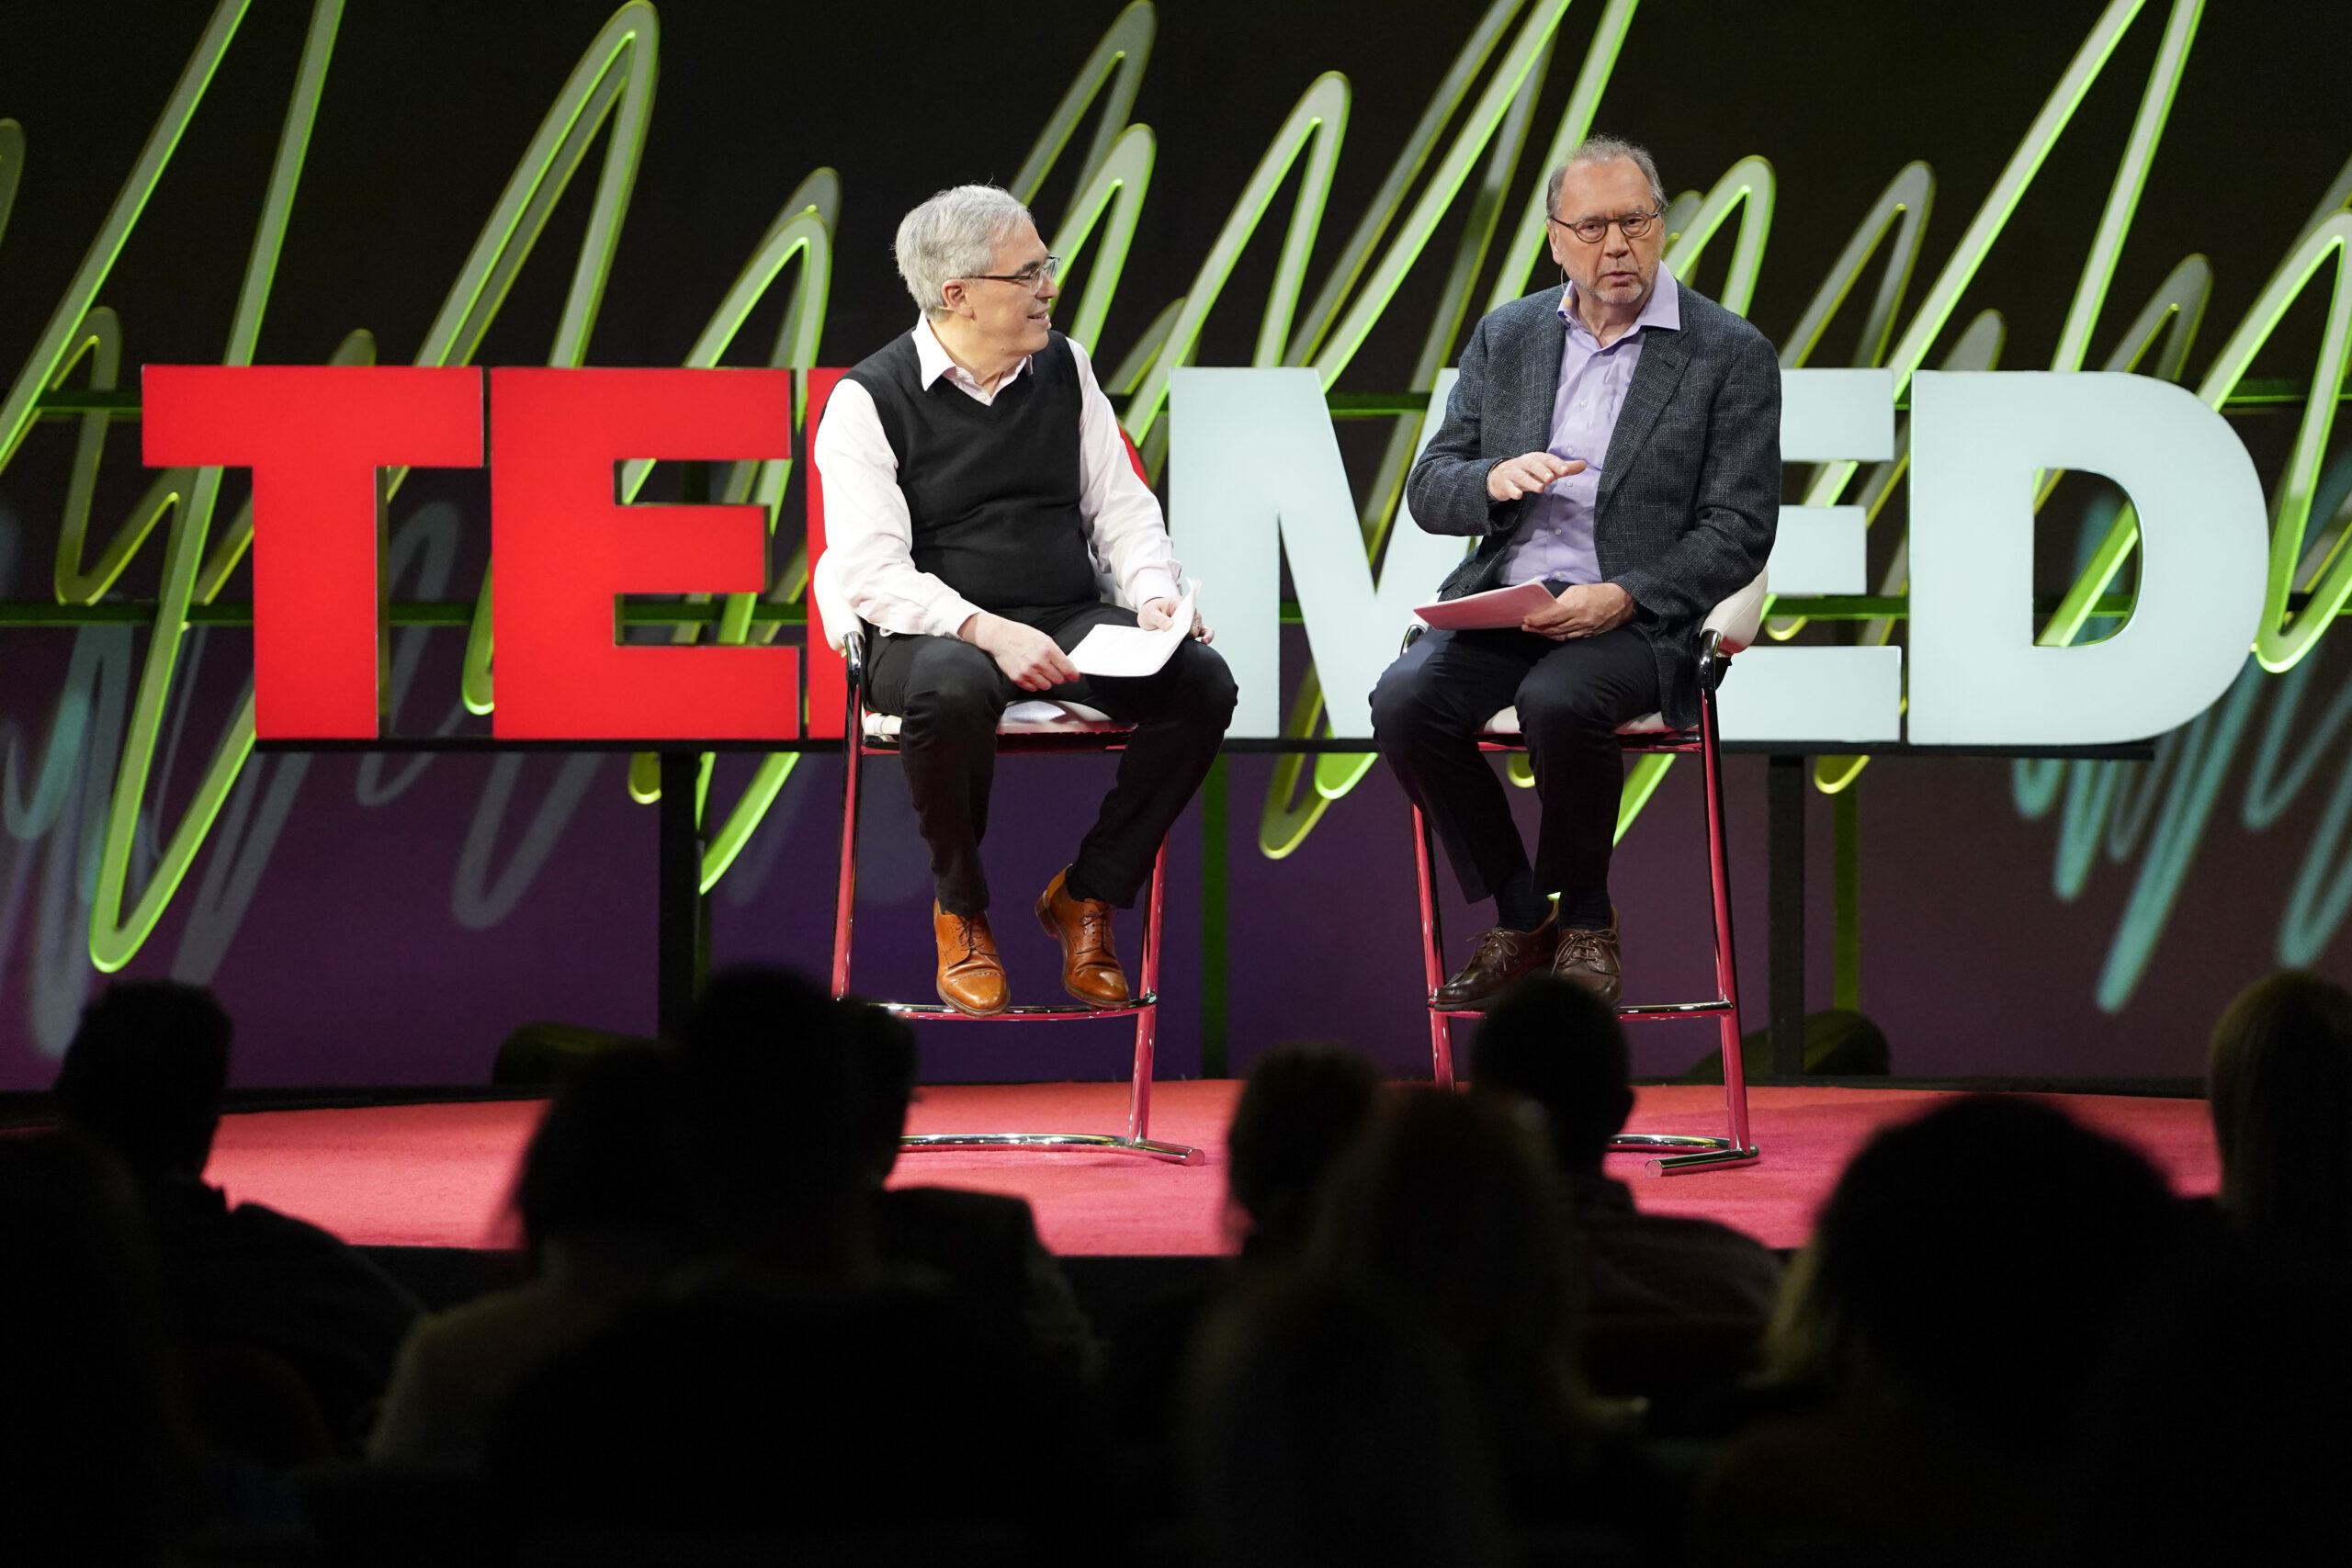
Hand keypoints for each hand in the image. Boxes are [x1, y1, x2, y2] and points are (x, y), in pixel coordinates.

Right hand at [960, 612, 1080, 691]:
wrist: (1001, 637)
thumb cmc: (1022, 636)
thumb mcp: (1044, 639)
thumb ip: (1056, 653)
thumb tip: (1066, 666)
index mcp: (1048, 650)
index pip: (1067, 669)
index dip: (1073, 675)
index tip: (1074, 677)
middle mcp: (1039, 662)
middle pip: (1059, 680)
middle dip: (1059, 676)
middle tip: (1054, 671)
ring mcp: (1028, 671)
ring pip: (1047, 686)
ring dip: (1046, 680)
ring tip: (1040, 671)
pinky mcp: (1018, 678)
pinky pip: (1033, 688)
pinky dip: (1034, 683)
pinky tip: (1031, 674)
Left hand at [1139, 597, 1214, 643]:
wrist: (1150, 615)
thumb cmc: (1151, 611)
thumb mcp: (1150, 614)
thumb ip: (1159, 619)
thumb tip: (1171, 626)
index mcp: (1178, 602)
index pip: (1186, 611)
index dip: (1186, 621)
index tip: (1184, 631)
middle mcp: (1188, 610)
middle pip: (1195, 620)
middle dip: (1191, 630)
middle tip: (1183, 638)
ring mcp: (1191, 620)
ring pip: (1201, 626)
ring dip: (1202, 634)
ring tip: (1203, 641)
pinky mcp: (1192, 628)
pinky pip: (1204, 631)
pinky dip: (1207, 636)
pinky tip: (1205, 642)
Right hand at [1486, 451, 1585, 501]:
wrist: (1500, 475)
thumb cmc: (1528, 471)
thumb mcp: (1545, 468)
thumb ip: (1563, 468)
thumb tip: (1584, 464)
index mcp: (1536, 458)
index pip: (1547, 459)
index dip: (1556, 464)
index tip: (1565, 470)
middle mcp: (1524, 463)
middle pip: (1533, 465)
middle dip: (1542, 471)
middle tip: (1551, 478)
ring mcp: (1513, 473)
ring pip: (1521, 476)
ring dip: (1530, 482)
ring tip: (1540, 488)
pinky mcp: (1504, 484)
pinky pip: (1508, 487)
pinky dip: (1512, 491)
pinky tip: (1518, 496)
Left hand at [1521, 582, 1634, 640]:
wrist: (1622, 601)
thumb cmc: (1599, 592)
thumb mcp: (1578, 590)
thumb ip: (1562, 600)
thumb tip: (1549, 608)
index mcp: (1577, 607)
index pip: (1551, 617)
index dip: (1537, 620)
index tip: (1527, 620)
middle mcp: (1580, 621)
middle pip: (1553, 629)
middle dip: (1538, 629)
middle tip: (1526, 627)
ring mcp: (1585, 630)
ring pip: (1560, 635)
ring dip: (1546, 634)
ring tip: (1535, 631)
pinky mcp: (1589, 635)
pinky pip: (1570, 638)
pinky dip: (1558, 636)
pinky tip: (1551, 634)